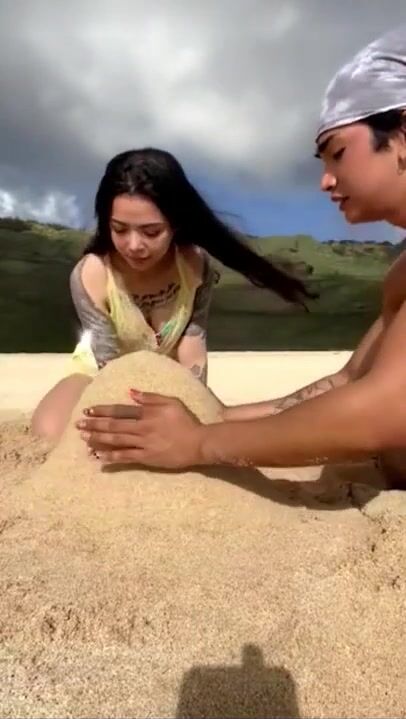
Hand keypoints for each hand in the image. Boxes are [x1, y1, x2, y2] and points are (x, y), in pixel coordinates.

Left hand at [76, 390, 205, 468]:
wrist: (198, 443)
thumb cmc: (186, 421)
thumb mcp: (171, 402)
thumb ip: (150, 397)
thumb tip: (131, 392)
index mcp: (147, 412)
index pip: (120, 410)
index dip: (102, 410)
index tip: (88, 410)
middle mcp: (142, 427)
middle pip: (113, 425)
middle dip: (94, 425)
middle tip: (78, 425)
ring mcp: (143, 443)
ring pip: (116, 440)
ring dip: (98, 439)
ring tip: (83, 439)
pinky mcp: (146, 458)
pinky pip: (125, 457)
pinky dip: (111, 457)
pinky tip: (99, 457)